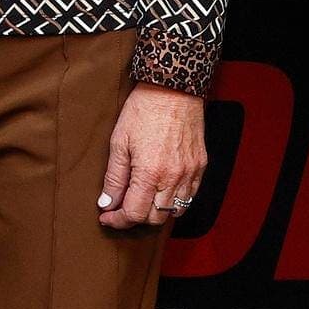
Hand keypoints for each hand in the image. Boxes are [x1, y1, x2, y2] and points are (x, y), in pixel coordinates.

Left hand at [98, 83, 203, 229]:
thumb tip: (107, 203)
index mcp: (149, 173)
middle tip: (121, 207)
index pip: (134, 213)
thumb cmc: (143, 110)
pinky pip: (190, 196)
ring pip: (175, 211)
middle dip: (135, 217)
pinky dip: (175, 201)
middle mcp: (173, 178)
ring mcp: (190, 173)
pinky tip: (162, 191)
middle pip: (155, 218)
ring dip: (156, 212)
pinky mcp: (200, 166)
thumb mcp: (119, 141)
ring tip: (142, 199)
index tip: (107, 216)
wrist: (173, 88)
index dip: (118, 220)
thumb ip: (114, 177)